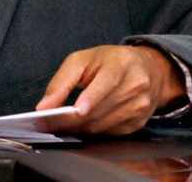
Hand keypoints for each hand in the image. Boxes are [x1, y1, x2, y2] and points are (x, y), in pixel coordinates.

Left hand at [35, 44, 186, 134]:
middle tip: (47, 124)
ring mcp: (140, 106)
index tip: (77, 110)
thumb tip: (44, 106)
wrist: (147, 70)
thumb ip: (62, 81)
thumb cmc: (110, 62)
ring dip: (78, 128)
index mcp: (121, 63)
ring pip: (103, 125)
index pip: (108, 82)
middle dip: (70, 119)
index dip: (92, 98)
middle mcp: (136, 85)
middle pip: (100, 109)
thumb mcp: (83, 60)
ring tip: (59, 125)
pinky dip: (91, 131)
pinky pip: (109, 133)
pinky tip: (80, 125)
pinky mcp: (140, 122)